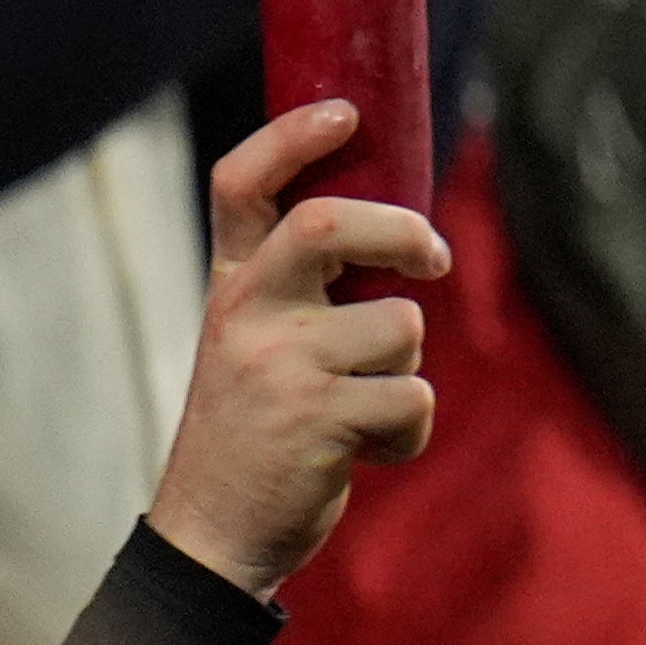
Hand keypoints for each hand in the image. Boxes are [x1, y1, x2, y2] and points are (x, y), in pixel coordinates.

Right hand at [147, 102, 450, 601]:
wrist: (214, 532)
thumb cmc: (261, 425)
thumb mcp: (259, 343)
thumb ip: (309, 290)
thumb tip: (408, 233)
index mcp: (232, 286)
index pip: (240, 187)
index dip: (290, 138)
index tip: (345, 112)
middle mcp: (245, 313)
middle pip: (330, 224)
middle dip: (403, 230)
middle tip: (431, 257)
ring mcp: (278, 366)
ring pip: (402, 326)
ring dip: (407, 372)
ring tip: (363, 407)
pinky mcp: (316, 420)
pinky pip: (414, 400)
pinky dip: (410, 432)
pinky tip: (365, 451)